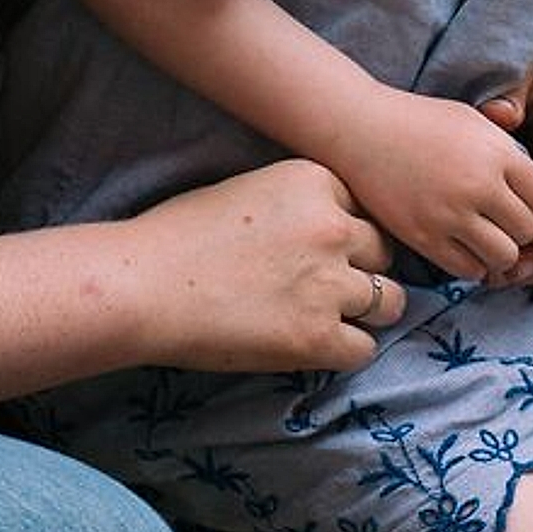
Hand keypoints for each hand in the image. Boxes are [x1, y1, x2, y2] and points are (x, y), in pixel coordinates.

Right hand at [113, 160, 403, 372]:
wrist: (143, 285)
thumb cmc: (179, 235)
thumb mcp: (251, 189)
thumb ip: (299, 203)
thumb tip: (334, 230)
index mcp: (314, 182)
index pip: (364, 209)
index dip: (343, 234)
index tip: (315, 250)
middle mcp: (333, 227)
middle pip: (383, 252)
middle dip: (361, 269)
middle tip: (325, 287)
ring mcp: (328, 284)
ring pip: (389, 301)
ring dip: (367, 311)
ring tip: (330, 318)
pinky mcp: (316, 336)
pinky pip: (363, 349)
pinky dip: (345, 350)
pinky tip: (315, 345)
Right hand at [334, 88, 532, 281]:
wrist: (362, 129)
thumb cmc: (421, 121)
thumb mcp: (475, 122)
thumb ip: (509, 153)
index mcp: (498, 154)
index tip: (524, 203)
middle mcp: (480, 186)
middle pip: (529, 230)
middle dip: (523, 232)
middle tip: (508, 226)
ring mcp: (451, 215)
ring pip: (504, 256)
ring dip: (501, 253)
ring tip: (489, 240)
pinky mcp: (425, 238)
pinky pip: (469, 269)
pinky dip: (474, 265)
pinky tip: (466, 249)